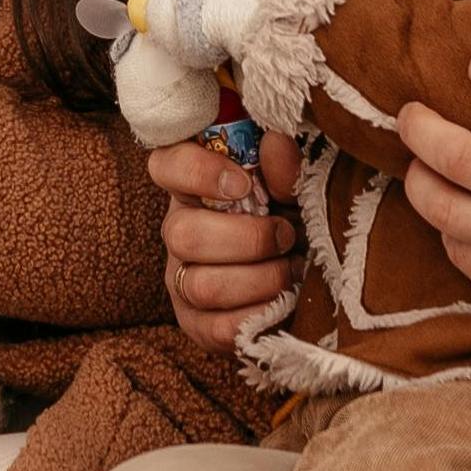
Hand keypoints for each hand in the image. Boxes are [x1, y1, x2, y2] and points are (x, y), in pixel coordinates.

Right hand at [153, 128, 300, 348]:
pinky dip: (259, 315)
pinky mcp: (197, 324)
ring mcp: (182, 281)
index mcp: (193, 186)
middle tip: (287, 235)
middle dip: (248, 239)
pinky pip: (217, 328)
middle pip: (182, 235)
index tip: (243, 182)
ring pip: (202, 285)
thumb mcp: (292, 189)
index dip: (197, 171)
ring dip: (261, 279)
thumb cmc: (289, 218)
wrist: (305, 277)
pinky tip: (282, 302)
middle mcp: (178, 232)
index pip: (166, 165)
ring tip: (291, 270)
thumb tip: (276, 142)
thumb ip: (284, 168)